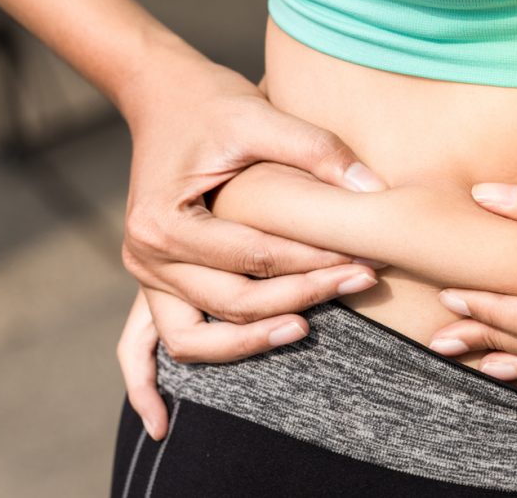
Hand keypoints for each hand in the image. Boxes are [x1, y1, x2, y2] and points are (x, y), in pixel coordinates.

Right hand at [117, 48, 387, 437]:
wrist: (163, 93)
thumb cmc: (213, 103)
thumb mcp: (262, 116)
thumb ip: (317, 151)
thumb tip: (372, 192)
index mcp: (165, 221)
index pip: (255, 257)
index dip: (315, 261)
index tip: (364, 257)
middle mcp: (146, 255)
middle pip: (233, 302)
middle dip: (302, 298)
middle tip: (358, 281)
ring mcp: (144, 273)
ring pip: (195, 338)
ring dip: (249, 345)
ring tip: (306, 333)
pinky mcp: (154, 279)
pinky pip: (144, 343)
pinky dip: (147, 384)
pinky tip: (164, 422)